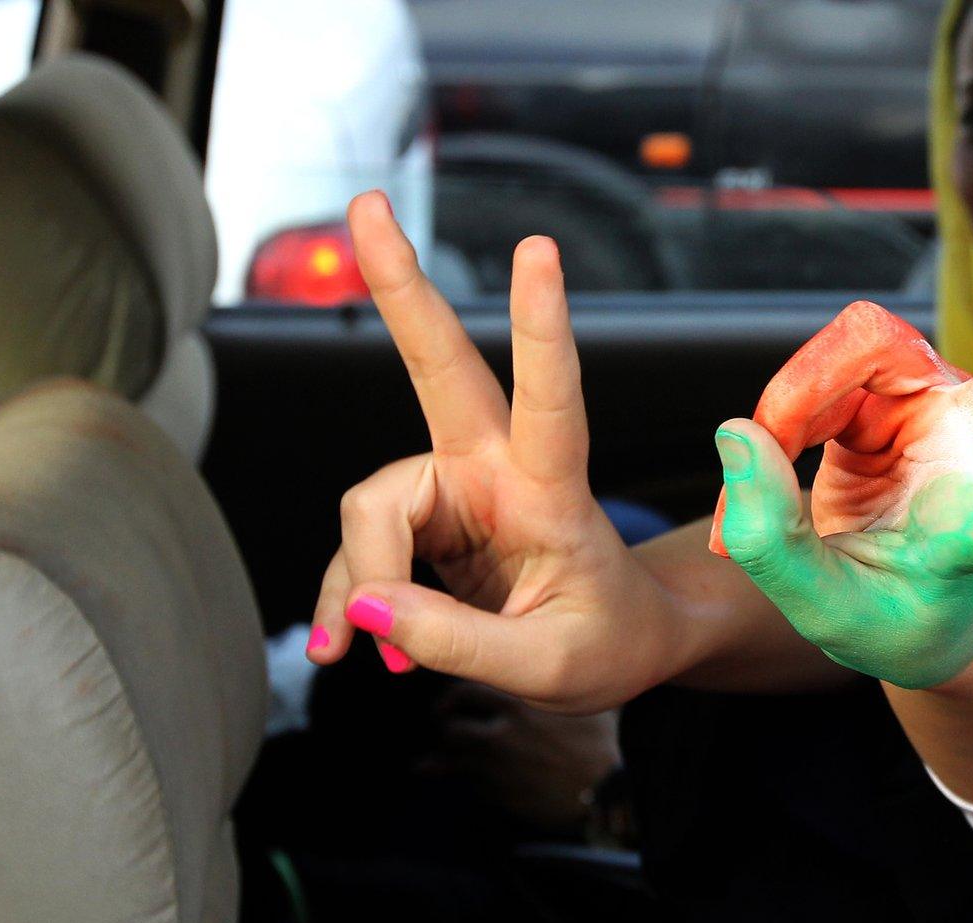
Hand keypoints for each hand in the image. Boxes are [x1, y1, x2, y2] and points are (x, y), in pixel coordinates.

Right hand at [306, 192, 669, 710]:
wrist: (622, 647)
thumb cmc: (608, 643)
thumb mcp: (548, 668)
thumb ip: (457, 642)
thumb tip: (367, 611)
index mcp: (553, 491)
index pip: (553, 400)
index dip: (541, 329)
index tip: (539, 253)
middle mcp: (498, 470)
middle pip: (440, 369)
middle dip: (401, 289)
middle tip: (369, 205)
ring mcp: (455, 489)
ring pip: (371, 506)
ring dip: (359, 580)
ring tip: (374, 659)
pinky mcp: (423, 520)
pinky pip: (360, 553)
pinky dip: (350, 604)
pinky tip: (350, 649)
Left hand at [418, 682, 620, 834]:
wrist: (603, 794)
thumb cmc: (597, 745)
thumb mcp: (584, 700)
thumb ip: (562, 681)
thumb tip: (556, 661)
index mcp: (520, 706)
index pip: (466, 690)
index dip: (457, 693)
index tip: (457, 697)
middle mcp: (501, 735)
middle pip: (450, 725)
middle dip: (445, 723)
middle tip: (445, 720)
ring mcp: (496, 767)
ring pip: (450, 757)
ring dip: (446, 753)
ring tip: (449, 749)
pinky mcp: (497, 793)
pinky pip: (464, 781)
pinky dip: (458, 776)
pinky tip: (450, 772)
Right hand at [714, 254, 972, 687]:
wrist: (873, 587)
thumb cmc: (875, 610)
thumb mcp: (822, 613)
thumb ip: (772, 541)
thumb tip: (744, 434)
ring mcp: (940, 404)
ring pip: (868, 352)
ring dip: (802, 405)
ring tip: (776, 464)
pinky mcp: (897, 374)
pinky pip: (826, 362)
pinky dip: (792, 405)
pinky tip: (790, 441)